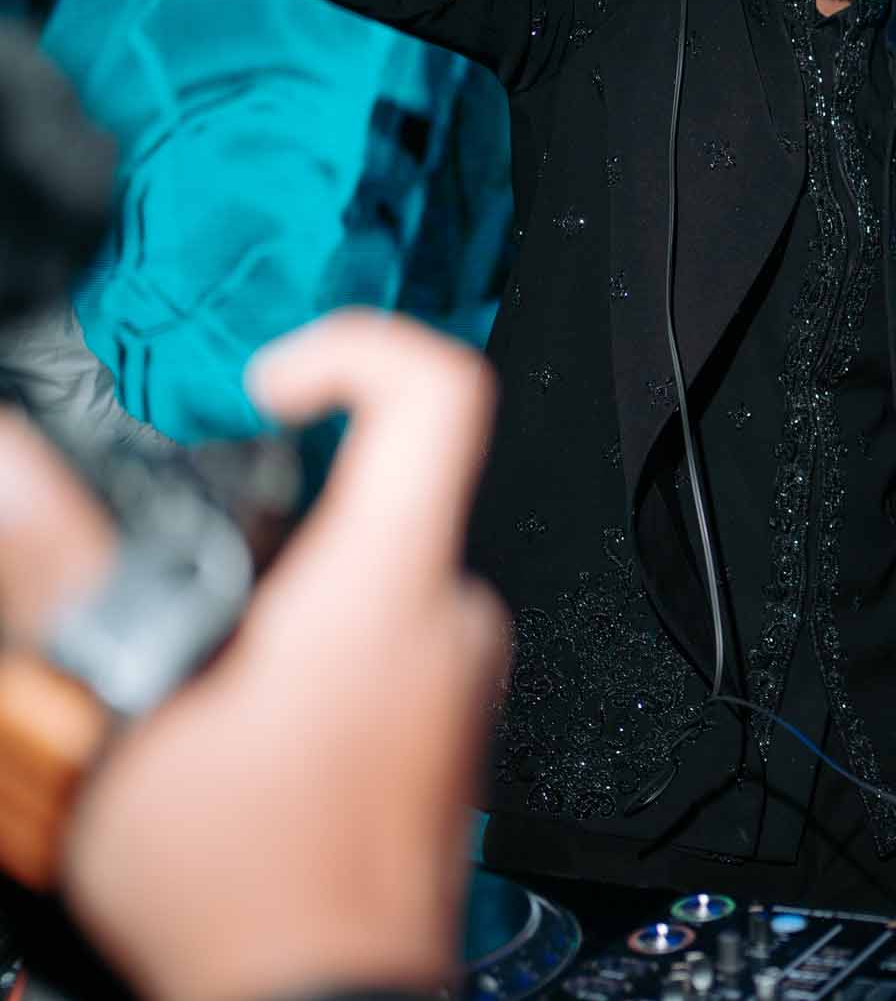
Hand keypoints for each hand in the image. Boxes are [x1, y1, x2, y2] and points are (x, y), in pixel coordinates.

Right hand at [48, 310, 505, 1000]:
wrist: (328, 997)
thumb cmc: (248, 895)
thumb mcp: (126, 721)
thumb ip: (72, 579)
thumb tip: (18, 475)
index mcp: (386, 594)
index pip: (436, 396)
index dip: (355, 350)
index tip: (275, 380)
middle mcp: (448, 621)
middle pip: (377, 497)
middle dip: (266, 529)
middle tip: (179, 607)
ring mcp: (460, 675)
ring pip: (370, 580)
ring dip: (281, 609)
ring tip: (202, 698)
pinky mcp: (452, 722)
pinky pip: (388, 643)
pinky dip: (315, 658)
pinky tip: (247, 732)